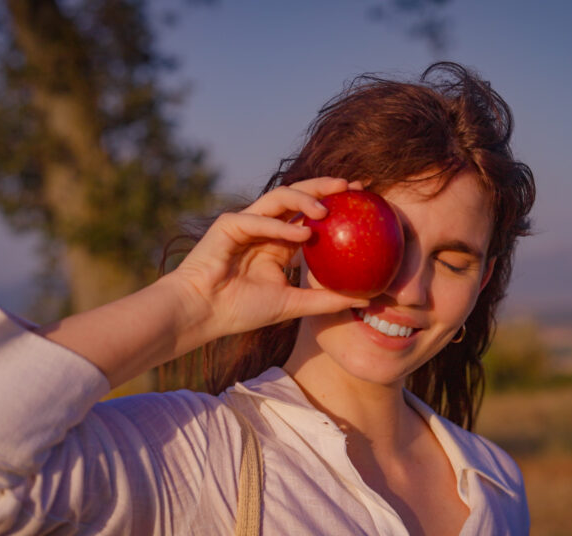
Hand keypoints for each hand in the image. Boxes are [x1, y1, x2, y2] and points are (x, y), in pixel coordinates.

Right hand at [168, 177, 369, 340]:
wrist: (204, 314)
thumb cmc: (243, 311)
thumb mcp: (294, 305)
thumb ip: (327, 300)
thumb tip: (368, 300)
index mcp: (280, 241)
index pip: (311, 213)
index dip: (337, 201)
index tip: (364, 199)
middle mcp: (266, 226)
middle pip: (299, 196)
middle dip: (327, 186)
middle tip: (354, 187)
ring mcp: (247, 222)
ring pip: (279, 197)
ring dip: (304, 198)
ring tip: (327, 209)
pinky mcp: (228, 225)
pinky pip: (258, 219)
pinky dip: (280, 226)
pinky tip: (303, 233)